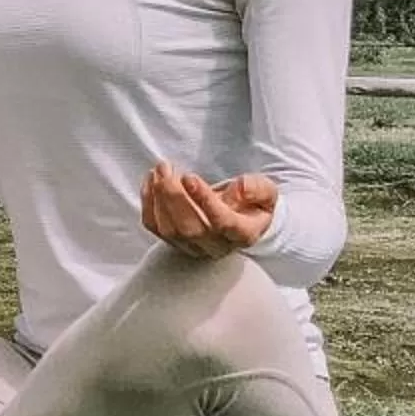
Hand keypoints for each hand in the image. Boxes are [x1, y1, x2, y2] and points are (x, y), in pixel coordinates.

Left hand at [141, 161, 275, 256]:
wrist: (240, 217)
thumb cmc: (252, 203)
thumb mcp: (266, 192)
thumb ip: (257, 188)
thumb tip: (240, 187)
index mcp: (243, 234)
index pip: (223, 223)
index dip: (204, 201)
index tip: (190, 177)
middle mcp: (217, 246)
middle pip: (191, 228)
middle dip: (173, 195)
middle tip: (166, 167)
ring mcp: (193, 248)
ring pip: (170, 230)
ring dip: (158, 197)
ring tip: (160, 170)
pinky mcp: (174, 242)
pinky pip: (155, 228)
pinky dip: (148, 203)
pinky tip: (151, 181)